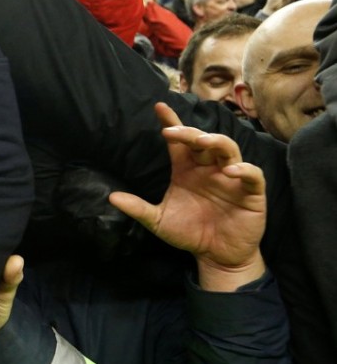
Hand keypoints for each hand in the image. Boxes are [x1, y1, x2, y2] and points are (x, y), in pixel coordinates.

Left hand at [109, 103, 266, 291]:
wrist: (216, 256)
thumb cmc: (189, 233)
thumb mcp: (158, 221)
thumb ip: (138, 208)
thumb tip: (111, 197)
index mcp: (187, 170)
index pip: (179, 142)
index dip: (171, 122)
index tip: (159, 107)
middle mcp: (208, 169)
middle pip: (202, 140)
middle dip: (190, 132)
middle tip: (174, 132)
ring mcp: (231, 178)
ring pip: (228, 149)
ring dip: (216, 142)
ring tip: (202, 142)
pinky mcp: (251, 193)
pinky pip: (253, 175)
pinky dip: (244, 169)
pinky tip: (230, 171)